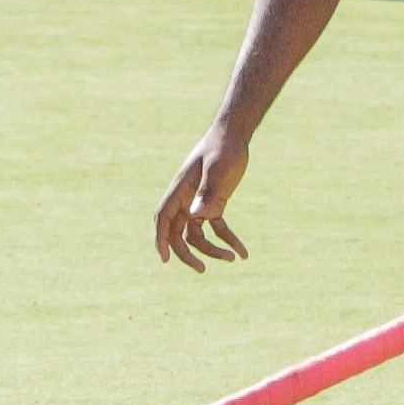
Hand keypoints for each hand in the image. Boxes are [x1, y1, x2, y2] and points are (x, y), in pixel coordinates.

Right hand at [155, 130, 252, 271]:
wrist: (234, 136)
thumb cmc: (223, 149)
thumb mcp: (218, 169)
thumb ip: (208, 191)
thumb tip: (198, 215)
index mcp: (179, 190)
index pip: (163, 219)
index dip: (161, 239)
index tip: (165, 259)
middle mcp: (185, 199)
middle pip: (177, 232)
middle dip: (187, 253)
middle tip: (202, 269)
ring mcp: (198, 203)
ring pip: (196, 234)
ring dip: (211, 248)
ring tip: (232, 259)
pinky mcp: (214, 204)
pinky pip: (217, 227)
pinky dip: (228, 239)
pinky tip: (242, 252)